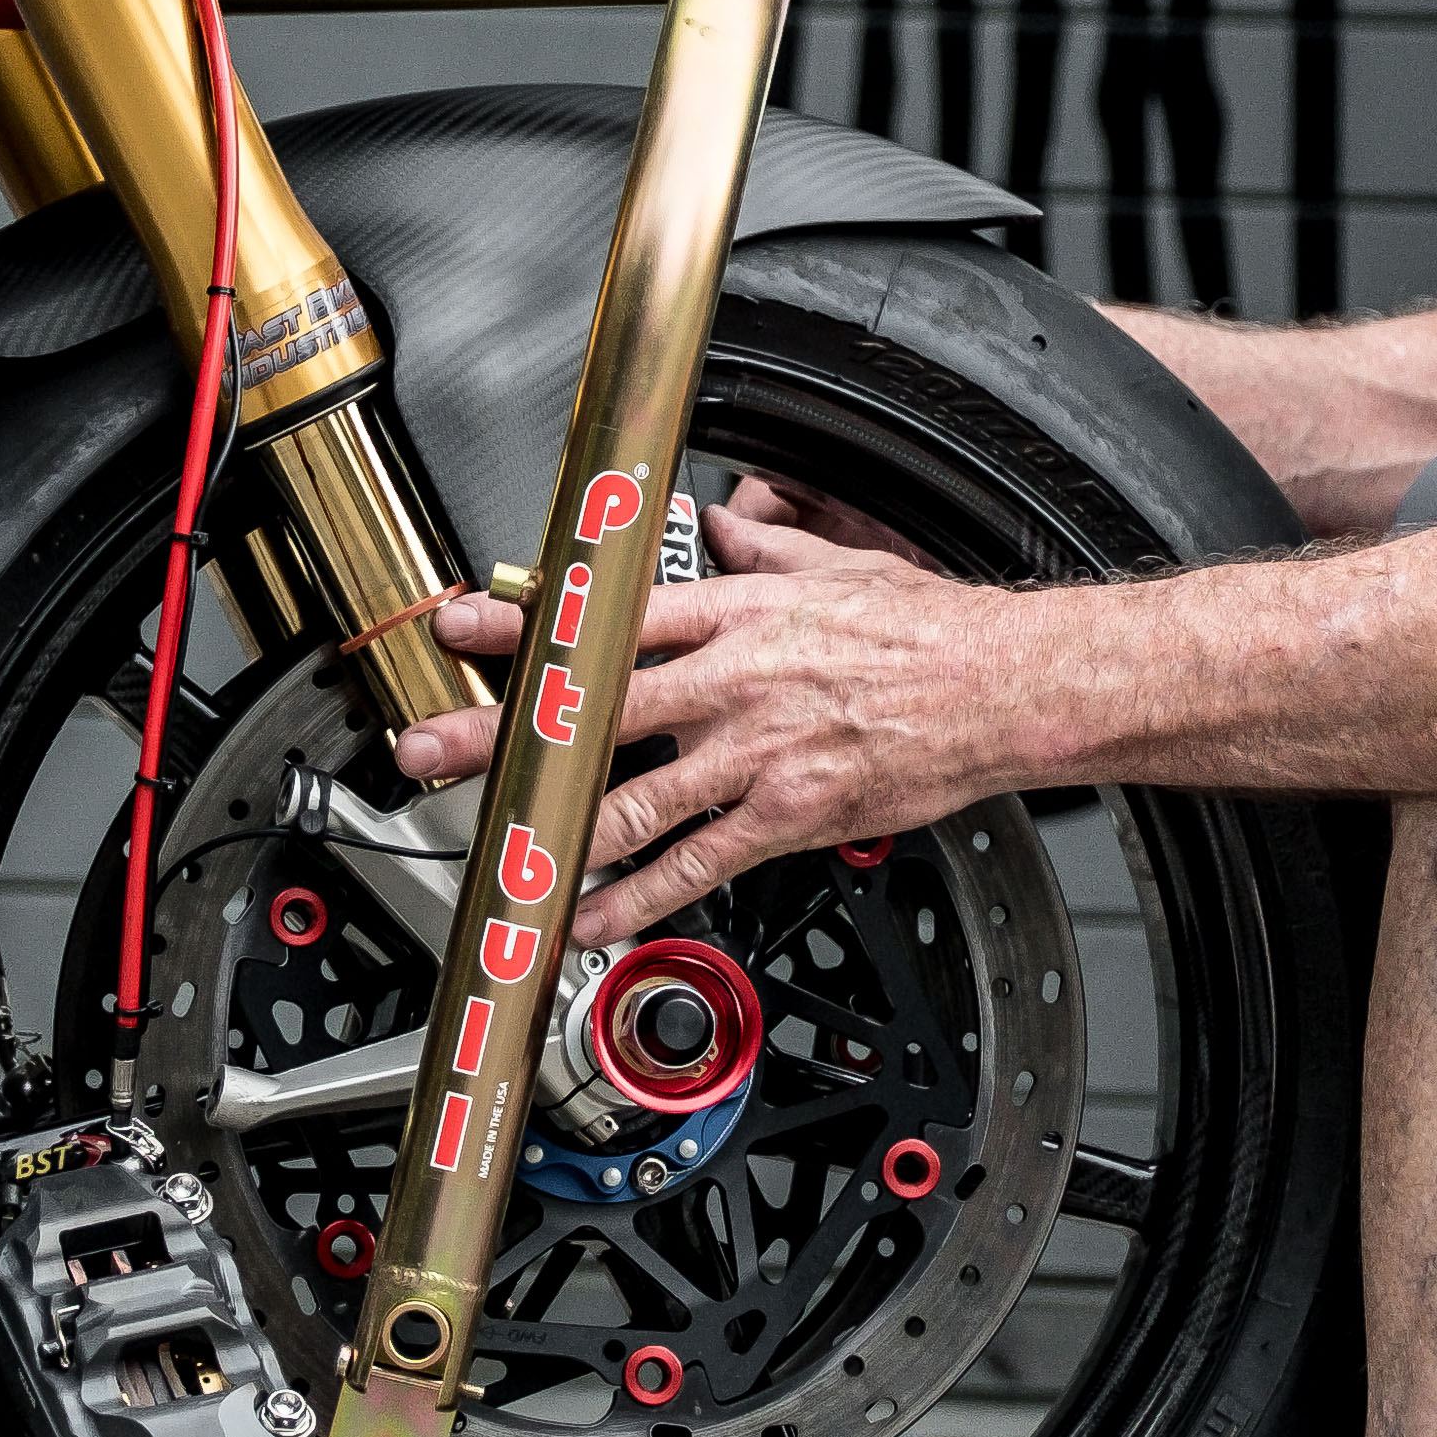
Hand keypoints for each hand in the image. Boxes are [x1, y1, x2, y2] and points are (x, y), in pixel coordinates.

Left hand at [391, 487, 1003, 935]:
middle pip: (594, 708)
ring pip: (631, 800)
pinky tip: (591, 916)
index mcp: (736, 613)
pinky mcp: (787, 817)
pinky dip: (637, 897)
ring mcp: (755, 756)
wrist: (1003, 687)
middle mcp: (732, 683)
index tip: (463, 627)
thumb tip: (723, 520)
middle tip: (433, 751)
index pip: (609, 616)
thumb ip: (762, 547)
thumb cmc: (926, 629)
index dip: (528, 622)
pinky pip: (696, 864)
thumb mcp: (833, 563)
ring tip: (492, 851)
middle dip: (503, 732)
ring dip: (552, 830)